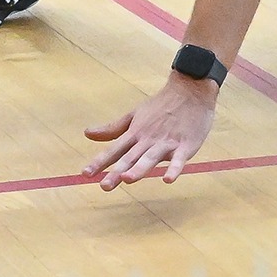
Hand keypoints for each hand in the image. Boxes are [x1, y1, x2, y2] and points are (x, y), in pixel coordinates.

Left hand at [83, 73, 218, 189]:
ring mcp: (167, 142)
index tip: (85, 173)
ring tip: (128, 179)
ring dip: (140, 168)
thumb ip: (112, 128)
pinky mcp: (186, 145)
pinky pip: (179, 159)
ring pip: (151, 157)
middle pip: (131, 157)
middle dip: (117, 171)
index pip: (115, 150)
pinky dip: (174, 169)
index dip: (100, 162)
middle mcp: (148, 139)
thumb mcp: (134, 116)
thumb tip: (87, 134)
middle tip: (104, 186)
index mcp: (135, 133)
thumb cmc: (160, 106)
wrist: (190, 90)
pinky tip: (168, 180)